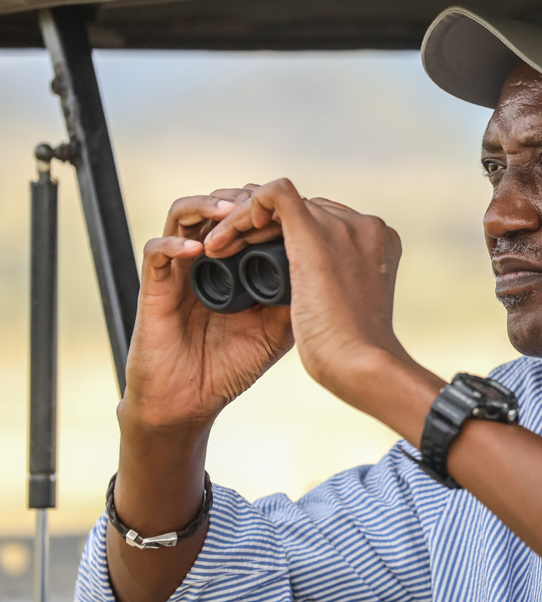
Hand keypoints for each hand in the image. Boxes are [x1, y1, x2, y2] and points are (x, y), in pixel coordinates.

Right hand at [122, 185, 294, 432]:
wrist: (191, 403)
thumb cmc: (232, 366)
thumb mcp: (279, 328)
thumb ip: (296, 295)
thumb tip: (327, 265)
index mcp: (237, 263)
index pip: (250, 216)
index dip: (271, 208)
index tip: (295, 213)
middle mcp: (207, 259)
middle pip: (220, 205)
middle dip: (244, 198)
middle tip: (266, 204)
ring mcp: (179, 270)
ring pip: (184, 213)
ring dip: (209, 206)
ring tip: (233, 212)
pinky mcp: (154, 287)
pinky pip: (155, 251)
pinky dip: (175, 244)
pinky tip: (199, 250)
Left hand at [204, 179, 411, 406]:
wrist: (358, 365)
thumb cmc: (354, 352)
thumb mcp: (348, 310)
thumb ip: (336, 288)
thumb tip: (312, 288)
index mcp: (377, 241)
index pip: (323, 221)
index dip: (284, 235)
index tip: (253, 259)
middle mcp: (363, 225)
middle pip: (303, 208)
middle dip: (260, 225)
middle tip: (226, 252)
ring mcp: (342, 225)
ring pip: (282, 201)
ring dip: (243, 219)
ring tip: (217, 249)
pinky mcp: (314, 230)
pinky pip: (273, 195)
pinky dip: (245, 209)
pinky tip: (226, 236)